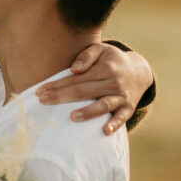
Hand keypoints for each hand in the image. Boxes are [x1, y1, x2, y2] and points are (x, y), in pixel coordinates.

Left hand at [35, 42, 152, 134]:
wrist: (140, 71)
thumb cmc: (113, 60)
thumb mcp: (102, 49)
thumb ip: (87, 55)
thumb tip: (74, 68)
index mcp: (105, 68)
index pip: (76, 78)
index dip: (57, 85)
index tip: (40, 90)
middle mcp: (114, 82)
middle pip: (84, 91)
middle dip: (62, 97)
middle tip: (43, 101)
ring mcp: (122, 96)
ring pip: (103, 105)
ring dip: (88, 112)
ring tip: (72, 117)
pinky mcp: (129, 108)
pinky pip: (122, 117)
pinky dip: (115, 124)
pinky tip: (105, 131)